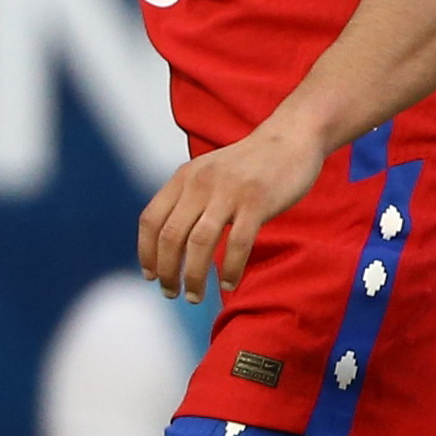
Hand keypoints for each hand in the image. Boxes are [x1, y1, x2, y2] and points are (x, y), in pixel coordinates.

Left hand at [140, 113, 324, 295]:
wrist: (290, 138)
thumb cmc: (249, 165)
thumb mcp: (207, 173)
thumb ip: (188, 199)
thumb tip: (170, 241)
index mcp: (184, 178)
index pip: (151, 220)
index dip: (146, 251)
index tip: (150, 275)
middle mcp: (200, 184)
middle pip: (171, 236)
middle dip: (166, 271)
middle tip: (170, 293)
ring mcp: (229, 192)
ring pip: (199, 243)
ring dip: (193, 276)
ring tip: (194, 296)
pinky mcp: (257, 201)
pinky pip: (237, 243)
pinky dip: (229, 268)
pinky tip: (228, 284)